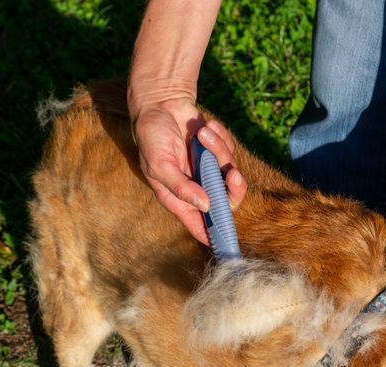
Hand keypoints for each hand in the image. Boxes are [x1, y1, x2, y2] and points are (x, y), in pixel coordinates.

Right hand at [131, 97, 246, 244]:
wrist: (160, 103)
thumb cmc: (152, 137)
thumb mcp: (160, 164)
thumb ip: (180, 187)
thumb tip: (205, 206)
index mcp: (180, 199)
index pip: (200, 226)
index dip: (215, 236)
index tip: (229, 243)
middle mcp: (197, 188)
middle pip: (227, 202)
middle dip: (233, 188)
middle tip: (233, 173)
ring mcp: (209, 170)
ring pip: (230, 172)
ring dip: (219, 149)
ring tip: (202, 132)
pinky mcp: (217, 152)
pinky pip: (230, 151)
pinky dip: (220, 137)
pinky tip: (206, 127)